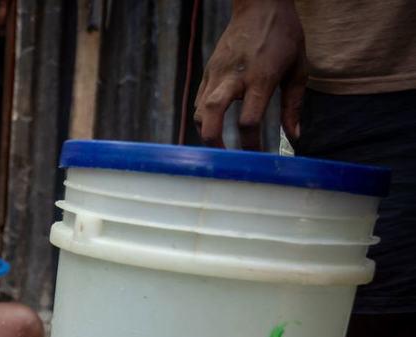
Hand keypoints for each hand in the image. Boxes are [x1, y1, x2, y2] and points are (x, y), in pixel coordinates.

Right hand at [193, 0, 305, 149]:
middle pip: (211, 115)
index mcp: (261, 77)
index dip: (251, 144)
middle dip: (214, 142)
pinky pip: (199, 100)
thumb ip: (294, 106)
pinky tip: (216, 125)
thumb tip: (295, 137)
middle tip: (224, 159)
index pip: (249, 120)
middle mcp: (234, 76)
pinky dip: (204, 117)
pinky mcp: (208, 71)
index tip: (257, 157)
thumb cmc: (284, 36)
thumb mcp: (298, 70)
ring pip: (199, 110)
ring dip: (206, 131)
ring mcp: (217, 73)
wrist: (260, 6)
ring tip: (219, 146)